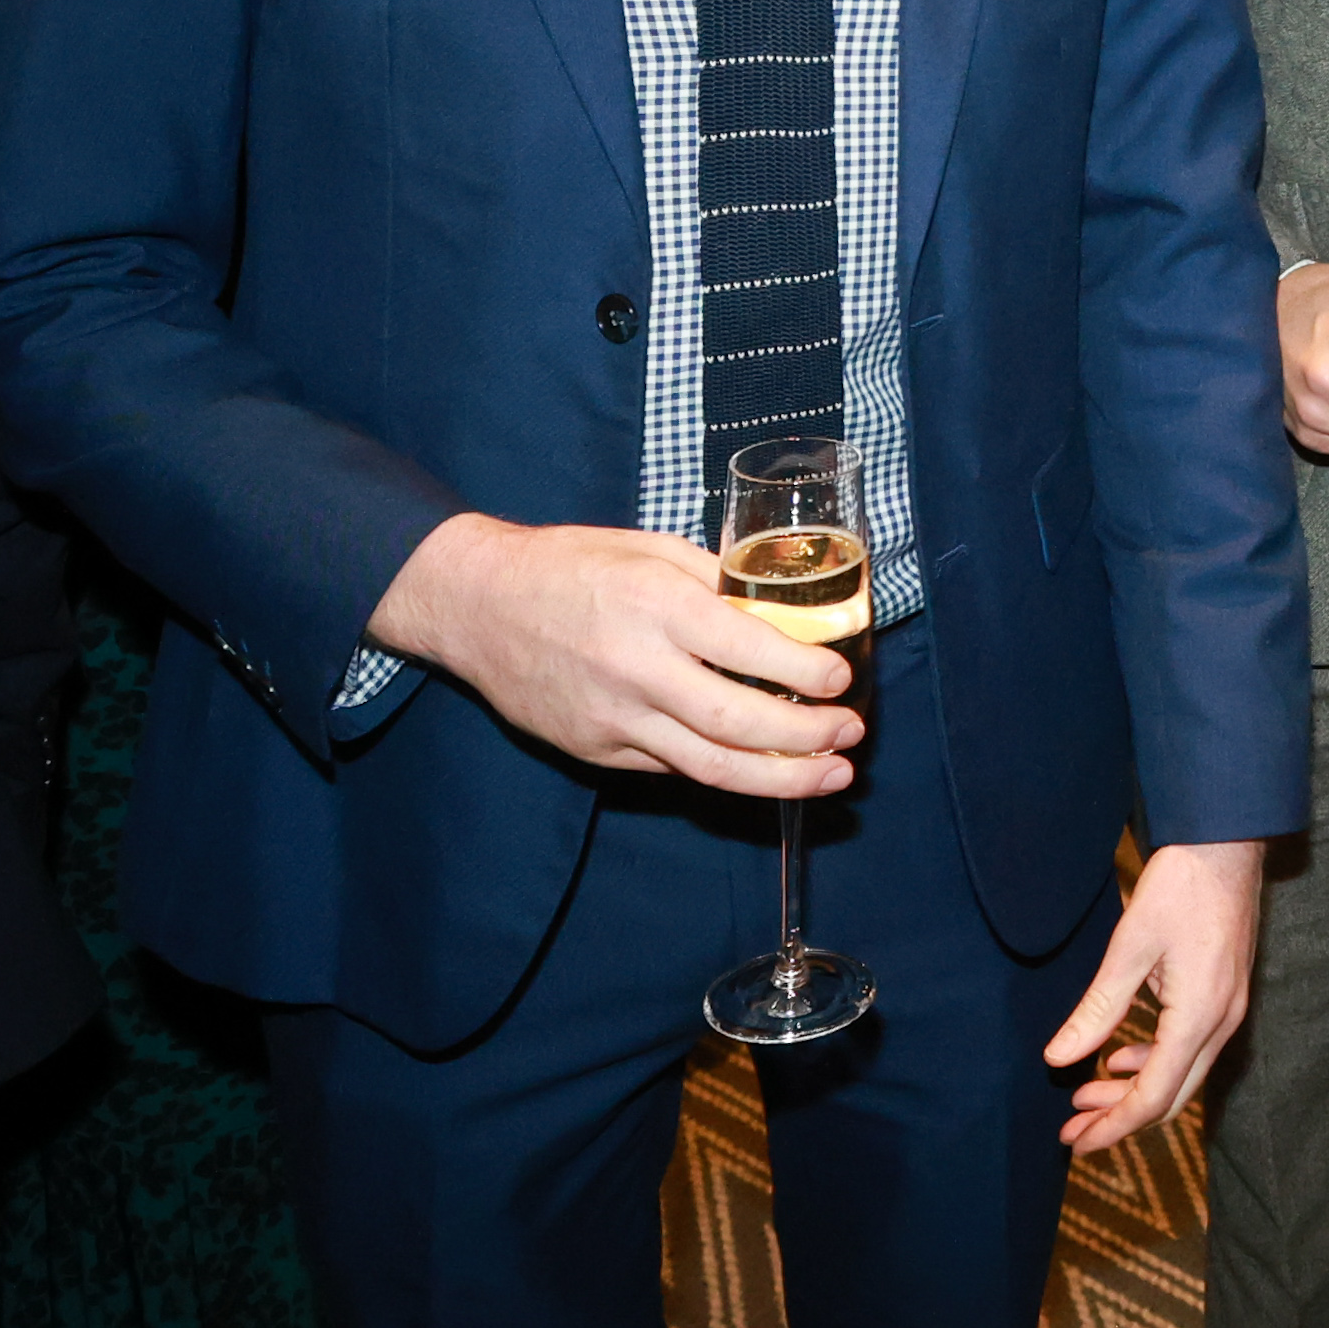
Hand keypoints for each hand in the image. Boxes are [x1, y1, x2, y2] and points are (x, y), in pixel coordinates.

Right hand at [361, 513, 858, 795]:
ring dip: (780, 778)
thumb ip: (719, 580)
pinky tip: (763, 768)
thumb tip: (791, 610)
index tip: (843, 678)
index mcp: (656, 605)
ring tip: (831, 778)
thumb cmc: (570, 564)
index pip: (749, 650)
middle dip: (807, 738)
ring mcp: (612, 718)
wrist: (476, 604)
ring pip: (709, 766)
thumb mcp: (651, 548)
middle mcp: (635, 668)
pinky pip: (671, 768)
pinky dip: (724, 771)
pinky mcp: (594, 750)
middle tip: (852, 735)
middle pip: (736, 722)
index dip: (807, 670)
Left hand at [1049, 838, 1266, 1149]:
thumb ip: (1098, 1010)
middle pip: (1173, 1096)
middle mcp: (1223, 1021)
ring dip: (1135, 1089)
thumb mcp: (1129, 948)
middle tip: (1072, 1127)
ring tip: (1086, 1091)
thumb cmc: (1180, 886)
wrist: (1228, 843)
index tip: (1074, 1140)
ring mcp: (1230, 1008)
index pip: (1155, 1095)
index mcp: (1199, 1015)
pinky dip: (1155, 1062)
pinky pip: (1191, 1048)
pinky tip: (1123, 1054)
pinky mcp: (1226, 994)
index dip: (1113, 1125)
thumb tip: (1059, 1058)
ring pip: (1183, 1074)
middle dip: (1120, 1117)